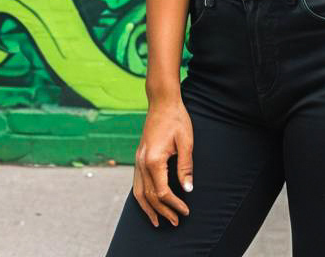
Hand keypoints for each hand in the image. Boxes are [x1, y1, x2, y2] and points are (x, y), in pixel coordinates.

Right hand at [132, 99, 193, 227]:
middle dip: (163, 211)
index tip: (186, 210)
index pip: (162, 191)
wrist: (162, 102)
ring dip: (149, 209)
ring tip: (159, 221)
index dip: (174, 204)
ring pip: (138, 193)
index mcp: (153, 159)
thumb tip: (188, 189)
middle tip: (177, 221)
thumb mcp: (186, 142)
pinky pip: (136, 183)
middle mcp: (141, 162)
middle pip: (149, 196)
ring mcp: (137, 160)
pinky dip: (142, 197)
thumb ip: (186, 166)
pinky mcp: (138, 157)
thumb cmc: (176, 119)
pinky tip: (149, 203)